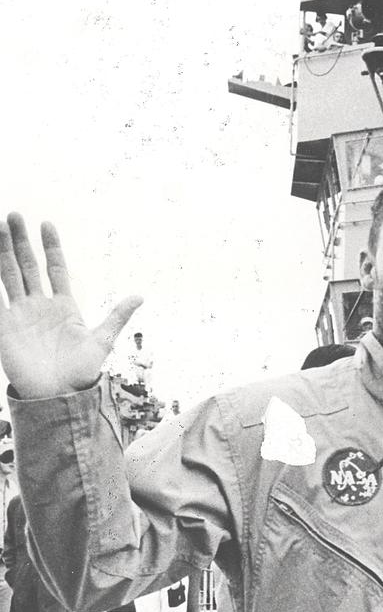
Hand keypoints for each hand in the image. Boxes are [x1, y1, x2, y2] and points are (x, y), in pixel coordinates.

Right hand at [0, 214, 141, 399]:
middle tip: (14, 215)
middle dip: (20, 242)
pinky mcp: (5, 328)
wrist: (58, 396)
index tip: (46, 224)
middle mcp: (39, 306)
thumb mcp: (102, 341)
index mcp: (64, 306)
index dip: (51, 247)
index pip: (55, 268)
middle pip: (28, 266)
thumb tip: (140, 296)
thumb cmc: (81, 372)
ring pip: (8, 276)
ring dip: (2, 253)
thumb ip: (117, 317)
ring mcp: (20, 315)